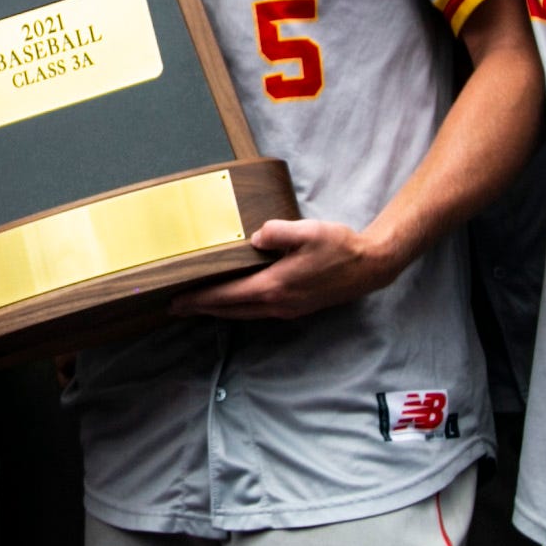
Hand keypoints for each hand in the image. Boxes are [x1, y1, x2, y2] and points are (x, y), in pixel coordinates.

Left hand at [171, 217, 398, 320]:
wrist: (369, 267)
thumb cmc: (339, 247)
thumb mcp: (308, 231)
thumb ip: (278, 232)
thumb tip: (255, 237)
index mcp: (274, 286)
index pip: (227, 296)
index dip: (200, 299)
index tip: (177, 301)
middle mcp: (277, 304)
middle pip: (231, 310)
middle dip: (203, 309)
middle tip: (177, 307)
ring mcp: (287, 309)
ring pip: (244, 313)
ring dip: (220, 310)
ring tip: (199, 305)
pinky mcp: (295, 308)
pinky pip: (257, 311)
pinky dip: (238, 308)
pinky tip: (234, 301)